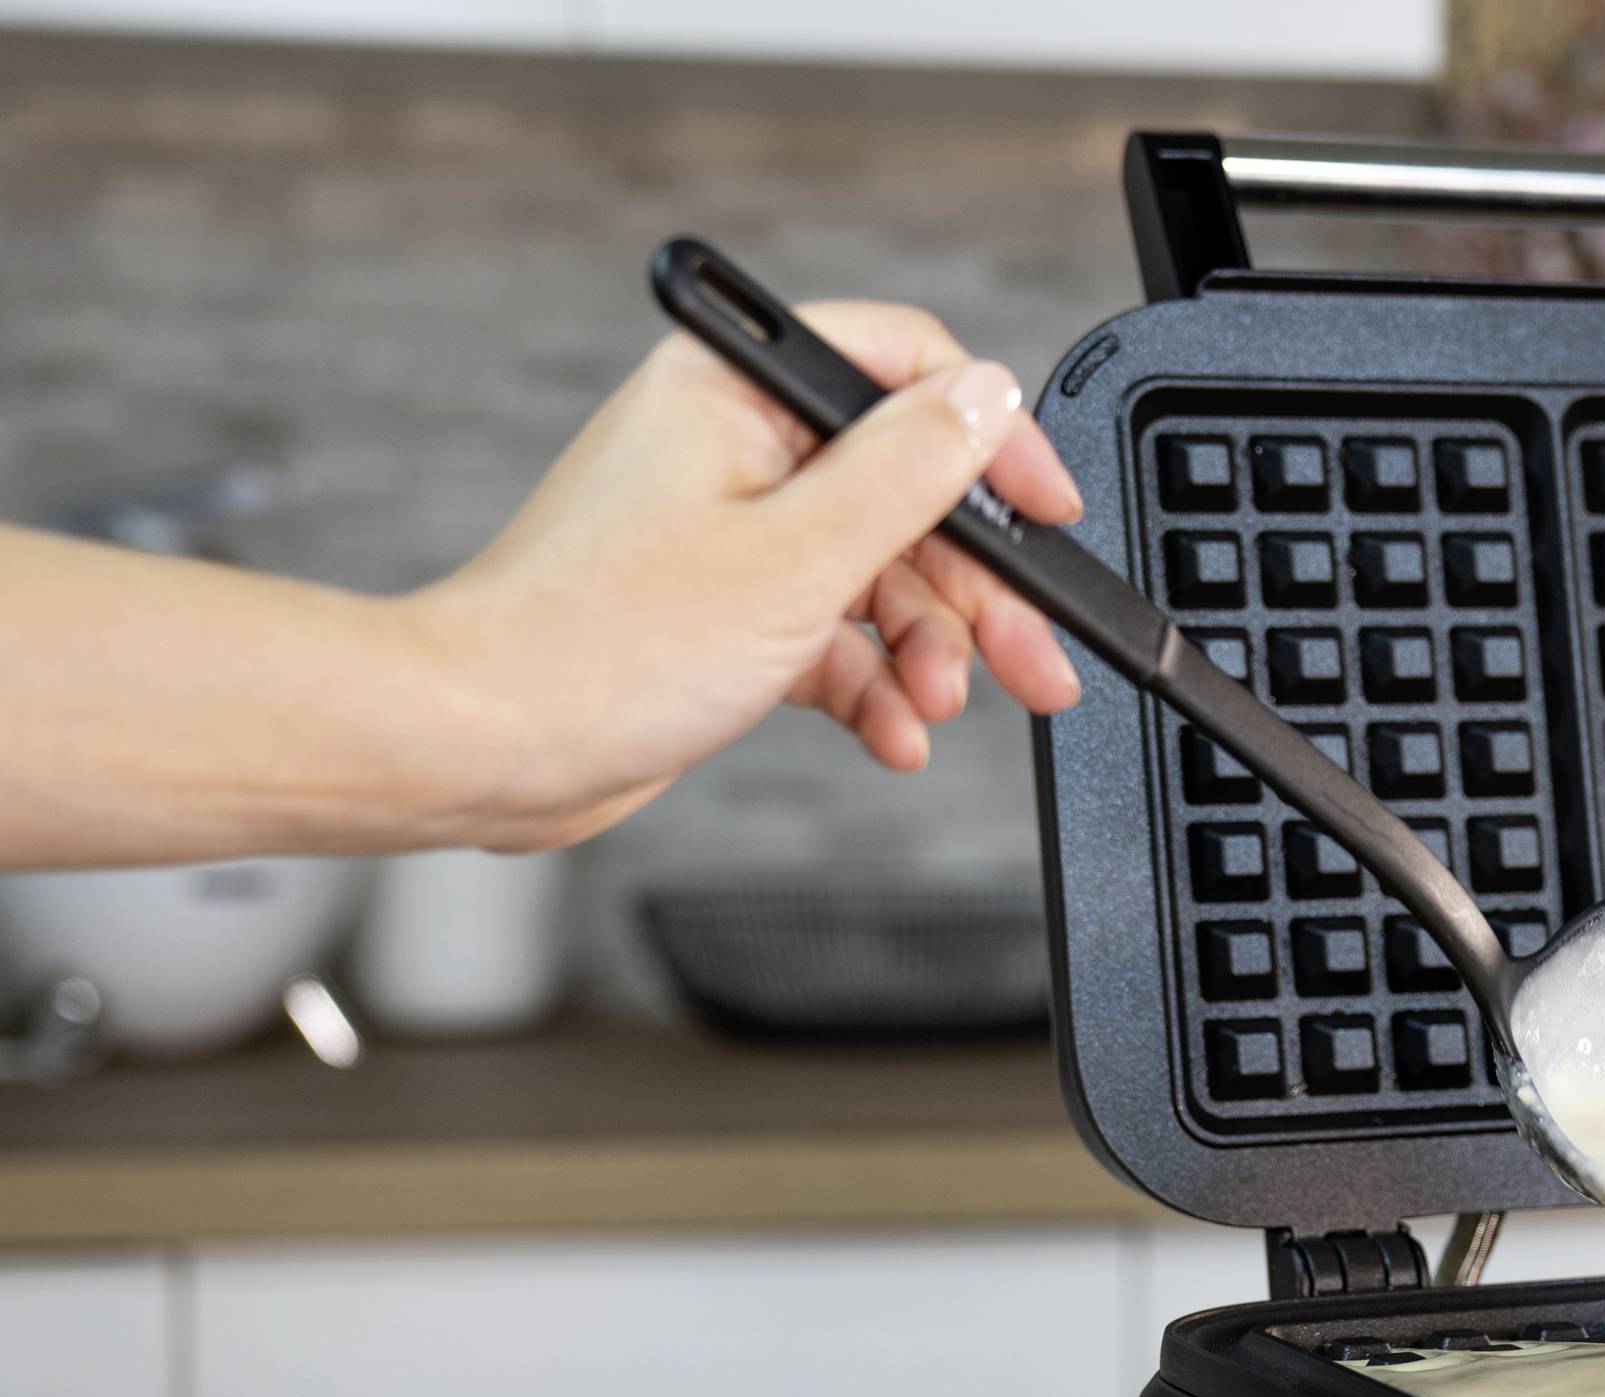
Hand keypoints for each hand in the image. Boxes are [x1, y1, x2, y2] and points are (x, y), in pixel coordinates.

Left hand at [410, 302, 1088, 849]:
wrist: (486, 746)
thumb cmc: (597, 645)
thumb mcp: (794, 555)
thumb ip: (909, 471)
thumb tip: (989, 398)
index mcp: (736, 391)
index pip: (905, 370)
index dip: (992, 443)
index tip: (1045, 513)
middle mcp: (732, 446)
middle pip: (906, 491)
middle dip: (976, 588)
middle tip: (1033, 655)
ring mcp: (727, 531)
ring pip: (876, 574)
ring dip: (926, 649)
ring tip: (939, 707)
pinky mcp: (722, 610)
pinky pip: (831, 634)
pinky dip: (871, 686)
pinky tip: (893, 732)